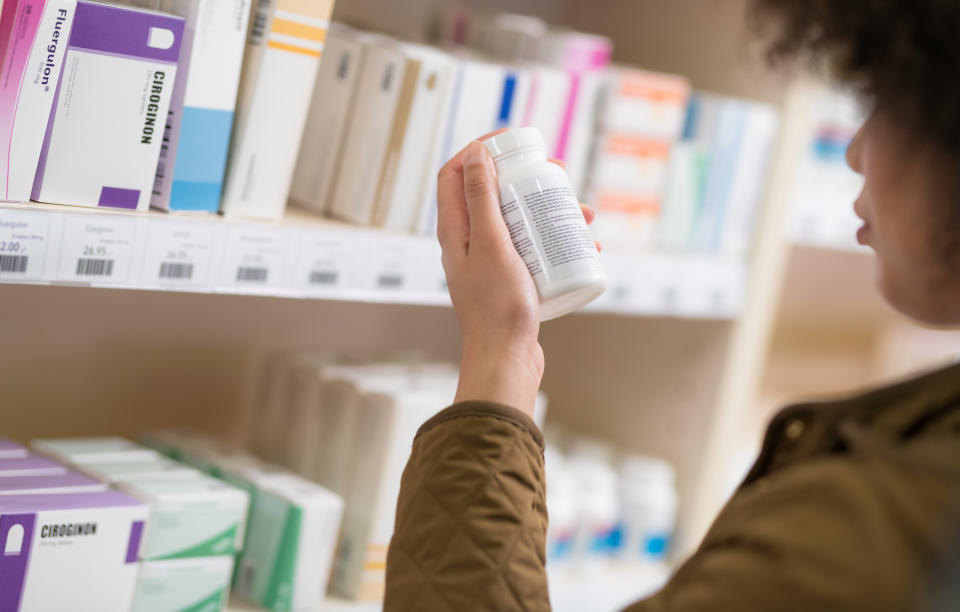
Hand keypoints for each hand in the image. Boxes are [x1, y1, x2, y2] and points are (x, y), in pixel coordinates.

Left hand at [437, 135, 596, 417]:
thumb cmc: (496, 305)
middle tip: (557, 173)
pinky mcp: (514, 281)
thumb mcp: (490, 242)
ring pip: (521, 222)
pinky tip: (586, 249)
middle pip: (494, 195)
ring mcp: (493, 264)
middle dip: (526, 178)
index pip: (455, 175)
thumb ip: (481, 199)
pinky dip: (559, 244)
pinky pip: (536, 251)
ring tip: (584, 214)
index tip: (510, 139)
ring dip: (551, 211)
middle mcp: (470, 244)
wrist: (506, 360)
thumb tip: (474, 155)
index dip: (478, 150)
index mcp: (455, 231)